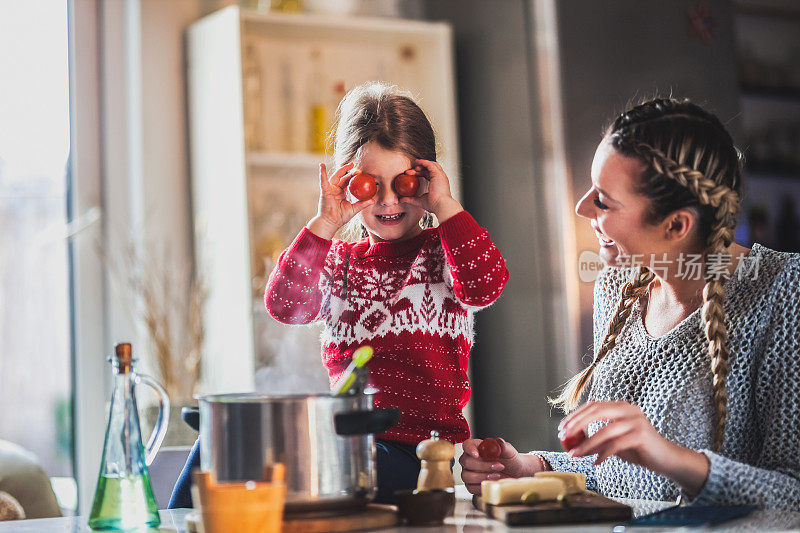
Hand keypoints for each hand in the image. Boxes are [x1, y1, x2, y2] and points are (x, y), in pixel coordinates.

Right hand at [307, 162, 376, 238]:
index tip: (361, 173)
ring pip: (335, 176)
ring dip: (342, 170)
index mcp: (342, 193)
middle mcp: (335, 190)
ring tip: (349, 165)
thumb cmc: (341, 217)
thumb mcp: (354, 209)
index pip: (348, 182)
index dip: (353, 176)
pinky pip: (323, 181)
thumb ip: (363, 204)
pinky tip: (321, 165)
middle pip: (342, 177)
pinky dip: (322, 173)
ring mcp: (330, 189)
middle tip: (356, 166)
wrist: (331, 223)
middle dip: (349, 170)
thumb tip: (373, 200)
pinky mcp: (325, 191)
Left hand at [399, 159, 462, 222]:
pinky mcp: (437, 174)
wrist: (440, 205)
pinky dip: (423, 162)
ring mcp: (440, 175)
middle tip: (410, 171)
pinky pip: (430, 164)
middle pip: (430, 169)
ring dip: (422, 164)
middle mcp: (440, 179)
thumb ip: (410, 199)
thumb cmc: (433, 205)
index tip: (412, 174)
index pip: (429, 175)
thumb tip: (401, 199)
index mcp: (438, 184)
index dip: (421, 173)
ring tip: (414, 164)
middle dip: (420, 168)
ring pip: (431, 165)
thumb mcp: (419, 201)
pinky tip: (417, 162)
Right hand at [459, 438, 546, 494]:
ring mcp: (469, 472)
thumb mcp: (509, 452)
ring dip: (482, 476)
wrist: (515, 474)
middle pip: (466, 461)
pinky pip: (470, 487)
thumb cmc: (510, 461)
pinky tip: (492, 482)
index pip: (467, 445)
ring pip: (466, 476)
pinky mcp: (471, 485)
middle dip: (483, 465)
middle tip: (498, 466)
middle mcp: (470, 459)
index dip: (469, 449)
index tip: (477, 454)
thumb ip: (504, 446)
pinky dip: (482, 486)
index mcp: (477, 447)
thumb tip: (499, 441)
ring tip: (497, 475)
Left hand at [560, 401, 709, 494]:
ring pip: (606, 430)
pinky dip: (603, 454)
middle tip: (564, 436)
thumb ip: (597, 439)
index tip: (562, 428)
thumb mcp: (614, 442)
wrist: (665, 459)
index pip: (594, 405)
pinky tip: (597, 462)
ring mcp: (636, 421)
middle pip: (597, 411)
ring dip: (587, 443)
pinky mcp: (642, 435)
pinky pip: (616, 444)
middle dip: (577, 423)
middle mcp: (629, 409)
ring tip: (574, 454)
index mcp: (621, 406)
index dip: (576, 415)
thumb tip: (572, 445)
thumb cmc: (638, 449)